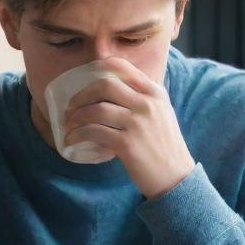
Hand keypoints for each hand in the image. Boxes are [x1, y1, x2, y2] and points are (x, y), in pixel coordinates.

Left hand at [62, 56, 195, 198]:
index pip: (123, 67)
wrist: (175, 177)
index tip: (83, 76)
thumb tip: (109, 87)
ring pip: (96, 110)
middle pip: (105, 85)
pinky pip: (94, 132)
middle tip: (71, 107)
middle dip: (81, 95)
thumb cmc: (164, 145)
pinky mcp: (127, 144)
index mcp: (154, 92)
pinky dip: (78, 135)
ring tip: (69, 125)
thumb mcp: (160, 112)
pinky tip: (71, 140)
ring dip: (76, 117)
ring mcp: (137, 124)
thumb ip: (141, 98)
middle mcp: (147, 104)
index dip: (98, 67)